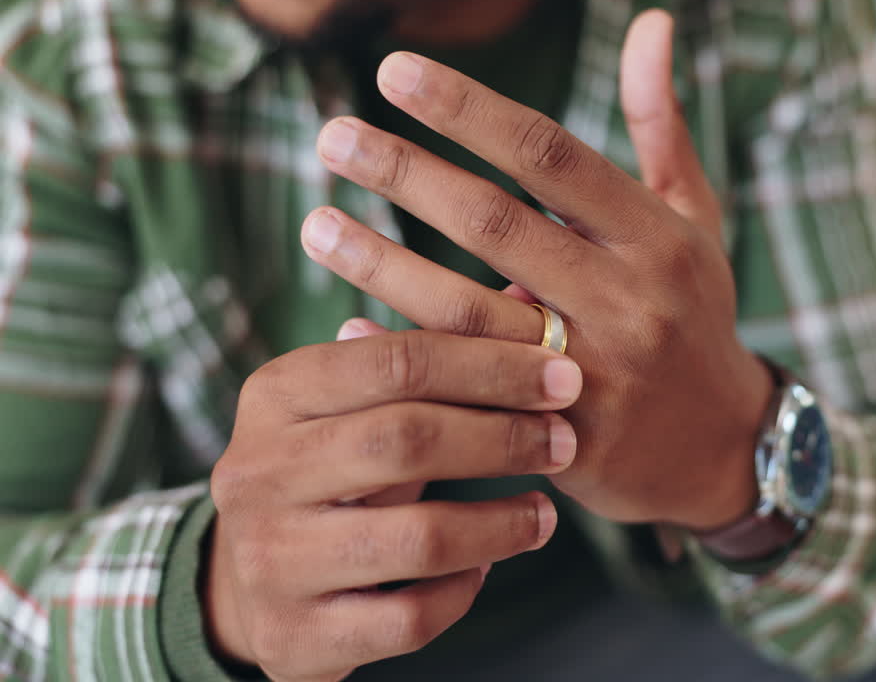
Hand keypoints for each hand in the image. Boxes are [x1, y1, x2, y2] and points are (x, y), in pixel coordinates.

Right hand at [206, 325, 581, 680]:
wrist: (249, 585)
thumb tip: (532, 298)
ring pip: (418, 537)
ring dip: (501, 524)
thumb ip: (428, 360)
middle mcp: (258, 473)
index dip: (492, 366)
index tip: (563, 378)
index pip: (396, 361)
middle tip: (565, 442)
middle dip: (503, 438)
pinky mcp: (294, 636)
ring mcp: (270, 560)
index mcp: (276, 395)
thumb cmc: (331, 473)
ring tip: (546, 514)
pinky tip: (484, 567)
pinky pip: (409, 618)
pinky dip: (463, 592)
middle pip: (406, 440)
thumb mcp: (355, 408)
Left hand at [305, 10, 771, 529]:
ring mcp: (595, 371)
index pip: (553, 155)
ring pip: (467, 311)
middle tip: (331, 135)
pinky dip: (405, 355)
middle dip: (406, 173)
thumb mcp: (693, 218)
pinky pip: (465, 392)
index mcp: (657, 237)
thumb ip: (659, 124)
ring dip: (383, 263)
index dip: (470, 110)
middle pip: (497, 222)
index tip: (394, 71)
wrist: (720, 443)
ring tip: (315, 224)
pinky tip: (347, 328)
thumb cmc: (692, 311)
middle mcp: (629, 298)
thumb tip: (650, 21)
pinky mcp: (564, 436)